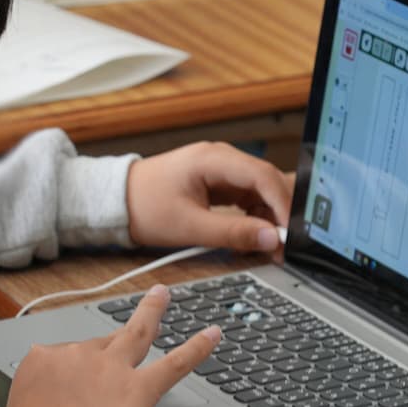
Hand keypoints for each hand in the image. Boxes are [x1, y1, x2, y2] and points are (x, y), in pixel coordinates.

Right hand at [3, 285, 220, 406]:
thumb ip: (43, 393)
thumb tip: (59, 394)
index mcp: (42, 359)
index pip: (69, 354)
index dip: (78, 372)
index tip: (78, 387)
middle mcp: (77, 355)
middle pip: (102, 342)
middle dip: (116, 334)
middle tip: (135, 310)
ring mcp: (111, 369)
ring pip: (139, 332)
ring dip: (153, 310)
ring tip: (162, 295)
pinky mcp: (139, 390)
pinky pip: (175, 363)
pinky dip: (197, 348)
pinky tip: (212, 335)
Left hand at [127, 141, 293, 253]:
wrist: (116, 201)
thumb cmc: (144, 206)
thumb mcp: (189, 226)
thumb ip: (233, 233)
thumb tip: (270, 239)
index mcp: (214, 159)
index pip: (263, 176)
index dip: (283, 205)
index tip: (290, 233)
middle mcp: (223, 159)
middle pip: (268, 181)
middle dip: (280, 214)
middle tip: (285, 245)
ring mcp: (223, 170)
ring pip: (262, 192)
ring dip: (268, 219)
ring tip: (268, 247)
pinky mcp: (220, 184)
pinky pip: (249, 199)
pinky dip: (255, 219)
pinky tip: (252, 238)